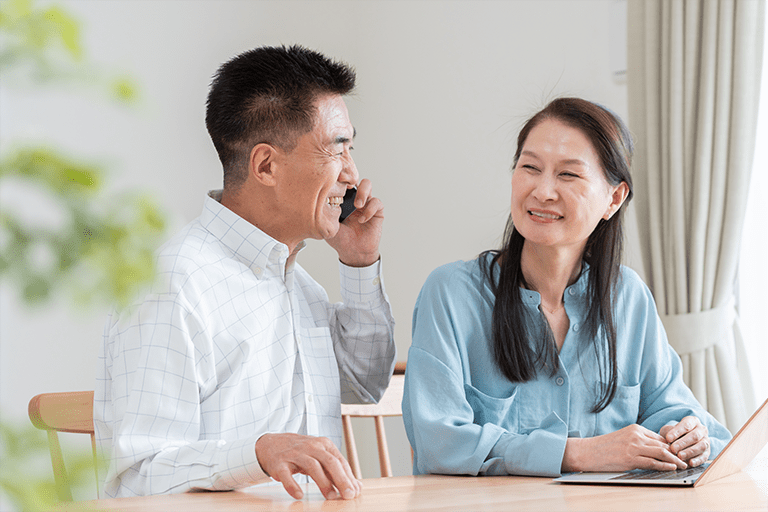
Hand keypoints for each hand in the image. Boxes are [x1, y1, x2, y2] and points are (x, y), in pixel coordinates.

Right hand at [255, 433, 360, 499]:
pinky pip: (286, 475)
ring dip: (323, 482)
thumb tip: (357, 487)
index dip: (348, 477)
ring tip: (331, 496)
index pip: (339, 461)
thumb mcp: (319, 456)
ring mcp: (294, 454)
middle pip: (329, 461)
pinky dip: (292, 485)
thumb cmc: (301, 453)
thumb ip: (336, 470)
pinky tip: (299, 495)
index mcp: (323, 444)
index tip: (355, 492)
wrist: (271, 444)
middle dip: (341, 478)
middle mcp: (310, 446)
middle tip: (348, 494)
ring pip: (312, 466)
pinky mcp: (279, 464)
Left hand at [327, 178, 383, 266]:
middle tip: (346, 190)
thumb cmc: (339, 239)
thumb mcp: (327, 223)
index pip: (340, 181)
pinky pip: (376, 202)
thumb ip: (326, 210)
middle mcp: (353, 198)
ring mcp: (365, 203)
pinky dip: (369, 209)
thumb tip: (321, 196)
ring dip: (362, 192)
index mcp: (340, 198)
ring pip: (367, 184)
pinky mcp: (376, 211)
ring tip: (357, 205)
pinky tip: (362, 220)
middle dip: (350, 180)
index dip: (338, 177)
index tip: (333, 180)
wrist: (353, 252)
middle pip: (354, 177)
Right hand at [563, 424, 686, 472]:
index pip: (660, 437)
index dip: (672, 446)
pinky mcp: (631, 458)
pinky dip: (664, 465)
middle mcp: (636, 435)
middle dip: (677, 453)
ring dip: (675, 460)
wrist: (588, 451)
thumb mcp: (623, 439)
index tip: (680, 452)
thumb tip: (655, 450)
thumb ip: (639, 442)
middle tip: (688, 459)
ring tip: (684, 465)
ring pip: (661, 452)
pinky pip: (652, 462)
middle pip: (663, 444)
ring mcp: (634, 446)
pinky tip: (672, 468)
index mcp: (635, 429)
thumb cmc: (604, 447)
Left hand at [659, 416, 709, 466]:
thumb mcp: (669, 430)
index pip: (686, 425)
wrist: (682, 440)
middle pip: (694, 436)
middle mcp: (702, 430)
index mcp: (693, 421)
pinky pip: (705, 456)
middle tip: (673, 449)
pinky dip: (698, 460)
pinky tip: (690, 463)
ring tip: (680, 456)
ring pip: (701, 446)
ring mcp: (706, 441)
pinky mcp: (708, 452)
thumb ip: (668, 433)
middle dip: (683, 443)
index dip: (677, 432)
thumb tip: (668, 440)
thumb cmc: (674, 434)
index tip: (668, 438)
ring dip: (690, 452)